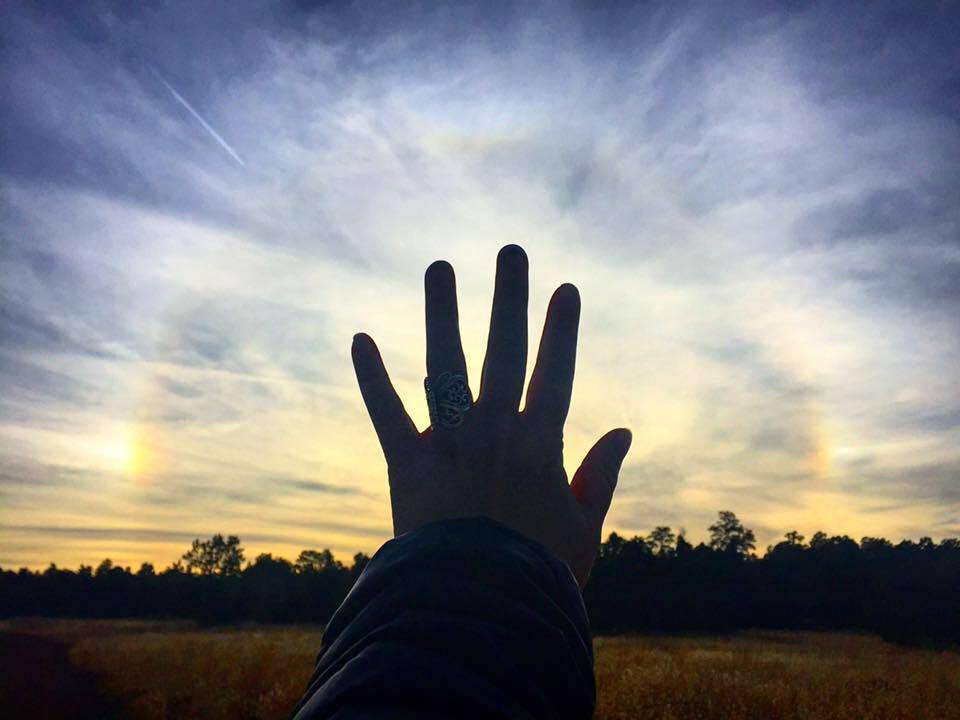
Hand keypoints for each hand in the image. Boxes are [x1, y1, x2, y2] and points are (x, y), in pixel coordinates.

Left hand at [351, 244, 631, 586]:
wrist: (478, 612)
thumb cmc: (538, 576)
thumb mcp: (583, 530)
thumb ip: (601, 476)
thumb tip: (624, 429)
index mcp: (541, 445)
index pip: (556, 374)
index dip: (562, 331)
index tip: (566, 289)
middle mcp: (496, 431)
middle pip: (504, 351)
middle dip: (510, 298)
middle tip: (511, 251)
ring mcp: (450, 443)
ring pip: (445, 364)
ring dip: (442, 313)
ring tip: (440, 267)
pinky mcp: (407, 464)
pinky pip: (386, 413)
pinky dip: (371, 377)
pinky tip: (360, 337)